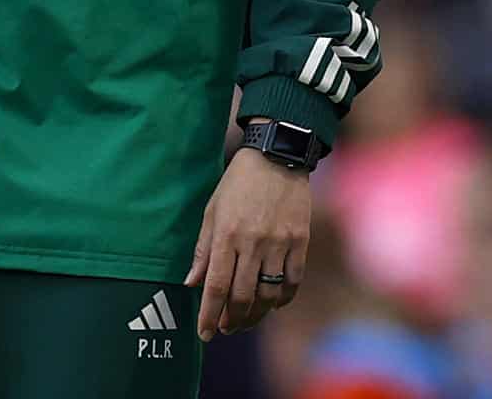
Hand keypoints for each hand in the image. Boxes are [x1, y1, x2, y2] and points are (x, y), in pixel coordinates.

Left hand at [183, 145, 309, 341]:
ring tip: (244, 321)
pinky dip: (282, 299)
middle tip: (225, 329)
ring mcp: (279, 244)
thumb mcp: (212, 211)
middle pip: (242, 296)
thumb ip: (203, 250)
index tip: (204, 333)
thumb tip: (191, 283)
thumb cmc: (238, 184)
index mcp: (226, 235)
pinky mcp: (300, 243)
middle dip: (232, 320)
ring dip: (256, 314)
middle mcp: (253, 243)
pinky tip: (272, 304)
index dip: (209, 314)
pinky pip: (293, 282)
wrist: (277, 158)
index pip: (216, 285)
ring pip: (269, 295)